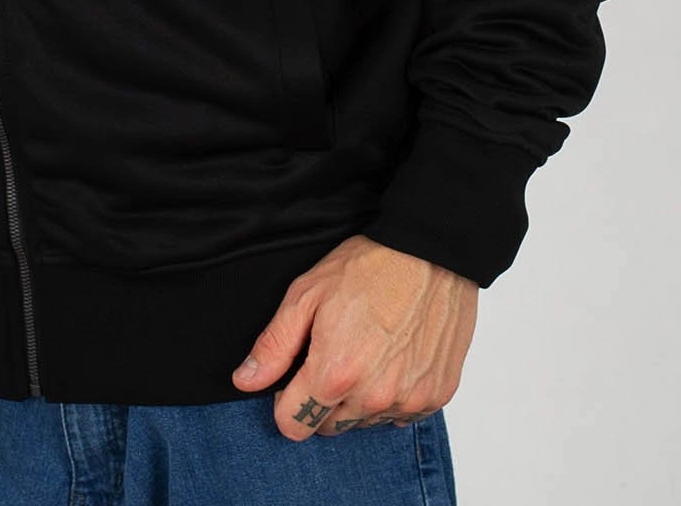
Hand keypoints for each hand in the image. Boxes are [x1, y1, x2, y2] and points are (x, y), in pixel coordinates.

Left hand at [230, 233, 477, 440]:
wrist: (432, 252)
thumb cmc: (369, 266)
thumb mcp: (307, 294)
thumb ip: (274, 345)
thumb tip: (245, 380)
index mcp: (334, 374)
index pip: (292, 426)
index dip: (286, 400)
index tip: (295, 374)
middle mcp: (372, 398)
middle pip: (328, 428)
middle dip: (321, 400)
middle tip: (333, 352)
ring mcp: (408, 401)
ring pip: (364, 422)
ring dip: (358, 399)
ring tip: (366, 350)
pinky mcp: (436, 397)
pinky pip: (401, 416)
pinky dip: (392, 396)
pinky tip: (393, 358)